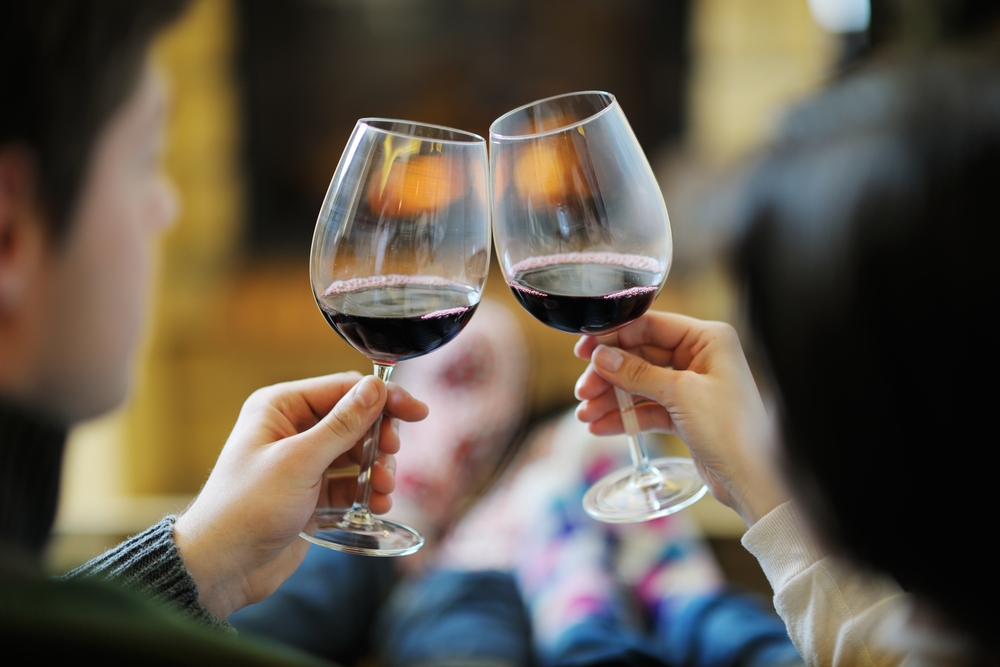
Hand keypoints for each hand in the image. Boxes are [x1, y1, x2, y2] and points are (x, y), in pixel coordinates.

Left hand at [173, 372, 427, 618]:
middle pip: (355, 421)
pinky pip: (349, 484)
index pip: (344, 389)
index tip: (417, 412)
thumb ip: (342, 424)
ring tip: (381, 492)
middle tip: (388, 462)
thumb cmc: (246, 507)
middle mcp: (291, 429)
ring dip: (375, 470)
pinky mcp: (309, 494)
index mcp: (280, 407)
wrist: (220, 567)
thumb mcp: (299, 461)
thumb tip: (376, 388)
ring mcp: (301, 463)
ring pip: (356, 454)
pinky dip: (365, 493)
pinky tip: (375, 506)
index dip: (383, 400)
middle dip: (378, 442)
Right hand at [574, 312, 787, 526]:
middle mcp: (701, 357)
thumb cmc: (732, 430)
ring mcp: (692, 385)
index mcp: (708, 339)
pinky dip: (625, 416)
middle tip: (583, 390)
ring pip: (640, 383)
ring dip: (612, 398)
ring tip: (586, 414)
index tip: (585, 350)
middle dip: (609, 374)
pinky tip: (600, 426)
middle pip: (640, 355)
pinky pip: (646, 408)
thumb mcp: (680, 395)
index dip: (614, 337)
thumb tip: (601, 356)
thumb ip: (638, 373)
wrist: (753, 479)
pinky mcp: (685, 412)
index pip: (650, 326)